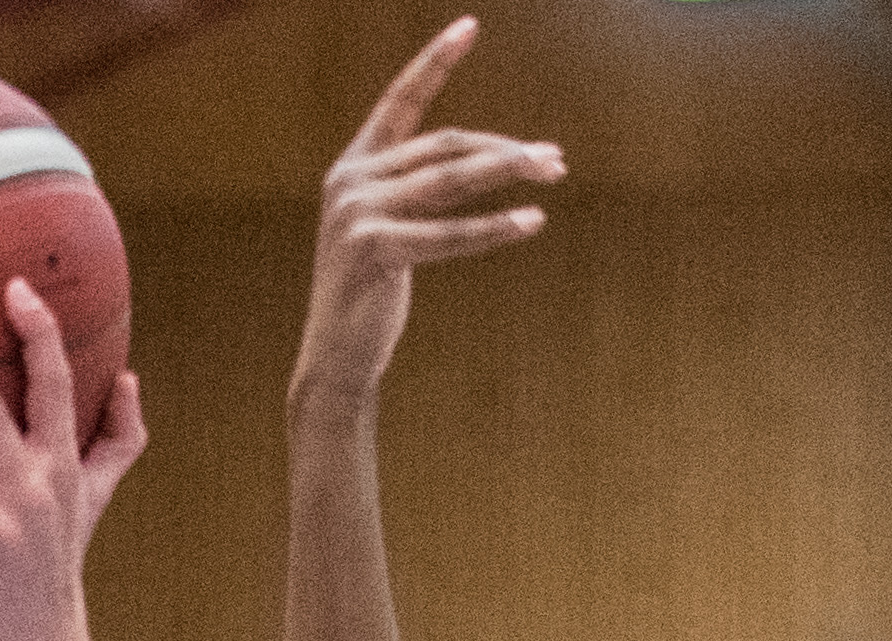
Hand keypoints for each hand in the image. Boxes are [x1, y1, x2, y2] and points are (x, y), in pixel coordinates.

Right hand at [297, 19, 561, 406]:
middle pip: (446, 145)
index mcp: (353, 167)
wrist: (336, 357)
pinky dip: (494, 228)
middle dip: (505, 149)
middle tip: (555, 159)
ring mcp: (358, 213)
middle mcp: (350, 180)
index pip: (400, 101)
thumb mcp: (389, 228)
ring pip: (451, 179)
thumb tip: (488, 161)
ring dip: (508, 171)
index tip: (470, 25)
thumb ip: (417, 190)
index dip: (435, 61)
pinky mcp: (374, 249)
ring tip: (552, 172)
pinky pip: (449, 233)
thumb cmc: (370, 293)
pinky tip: (531, 221)